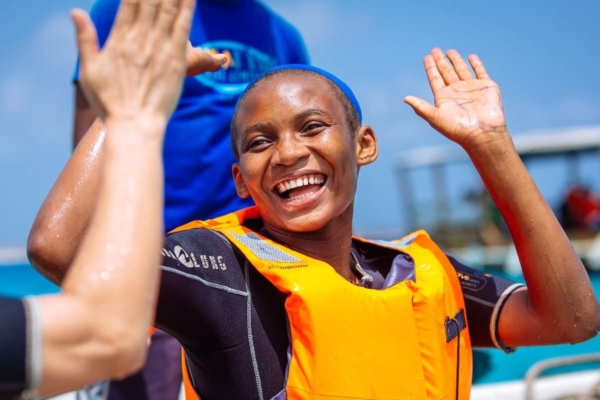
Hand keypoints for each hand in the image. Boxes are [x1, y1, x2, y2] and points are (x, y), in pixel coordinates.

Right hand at [71, 0, 223, 124]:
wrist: (134, 125)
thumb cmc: (110, 102)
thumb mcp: (89, 71)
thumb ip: (85, 39)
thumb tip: (76, 11)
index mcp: (119, 39)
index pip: (130, 1)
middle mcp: (140, 39)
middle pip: (151, 0)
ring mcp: (160, 49)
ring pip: (169, 9)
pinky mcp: (176, 61)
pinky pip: (183, 28)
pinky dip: (187, 8)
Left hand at [404, 48, 507, 147]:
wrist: (482, 133)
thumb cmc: (457, 128)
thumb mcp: (435, 117)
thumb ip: (421, 107)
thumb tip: (405, 98)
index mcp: (444, 98)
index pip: (435, 79)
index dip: (430, 68)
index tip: (427, 57)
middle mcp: (457, 92)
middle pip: (446, 73)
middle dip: (441, 62)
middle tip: (435, 50)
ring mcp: (471, 88)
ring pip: (461, 70)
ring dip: (456, 61)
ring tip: (450, 51)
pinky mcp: (486, 86)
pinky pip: (480, 72)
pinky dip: (476, 64)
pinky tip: (471, 57)